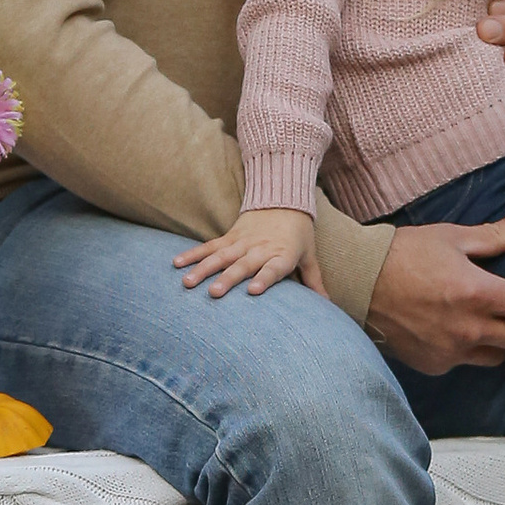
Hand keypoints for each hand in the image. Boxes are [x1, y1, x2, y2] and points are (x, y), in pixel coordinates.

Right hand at [174, 207, 319, 297]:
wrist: (284, 198)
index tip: (253, 290)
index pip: (273, 268)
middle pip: (243, 265)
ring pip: (220, 256)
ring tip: (187, 283)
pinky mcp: (230, 236)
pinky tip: (176, 263)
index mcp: (282, 255)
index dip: (264, 278)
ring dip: (203, 269)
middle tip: (213, 294)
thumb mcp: (309, 256)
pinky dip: (193, 253)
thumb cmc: (299, 234)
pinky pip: (209, 246)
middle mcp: (260, 249)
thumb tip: (328, 305)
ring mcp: (242, 241)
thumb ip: (314, 281)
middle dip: (227, 279)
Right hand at [366, 210, 504, 374]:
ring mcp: (452, 351)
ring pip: (502, 354)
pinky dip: (479, 347)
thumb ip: (496, 235)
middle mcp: (469, 328)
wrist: (354, 283)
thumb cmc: (403, 253)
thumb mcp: (451, 236)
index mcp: (478, 292)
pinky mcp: (435, 364)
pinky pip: (471, 360)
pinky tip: (473, 332)